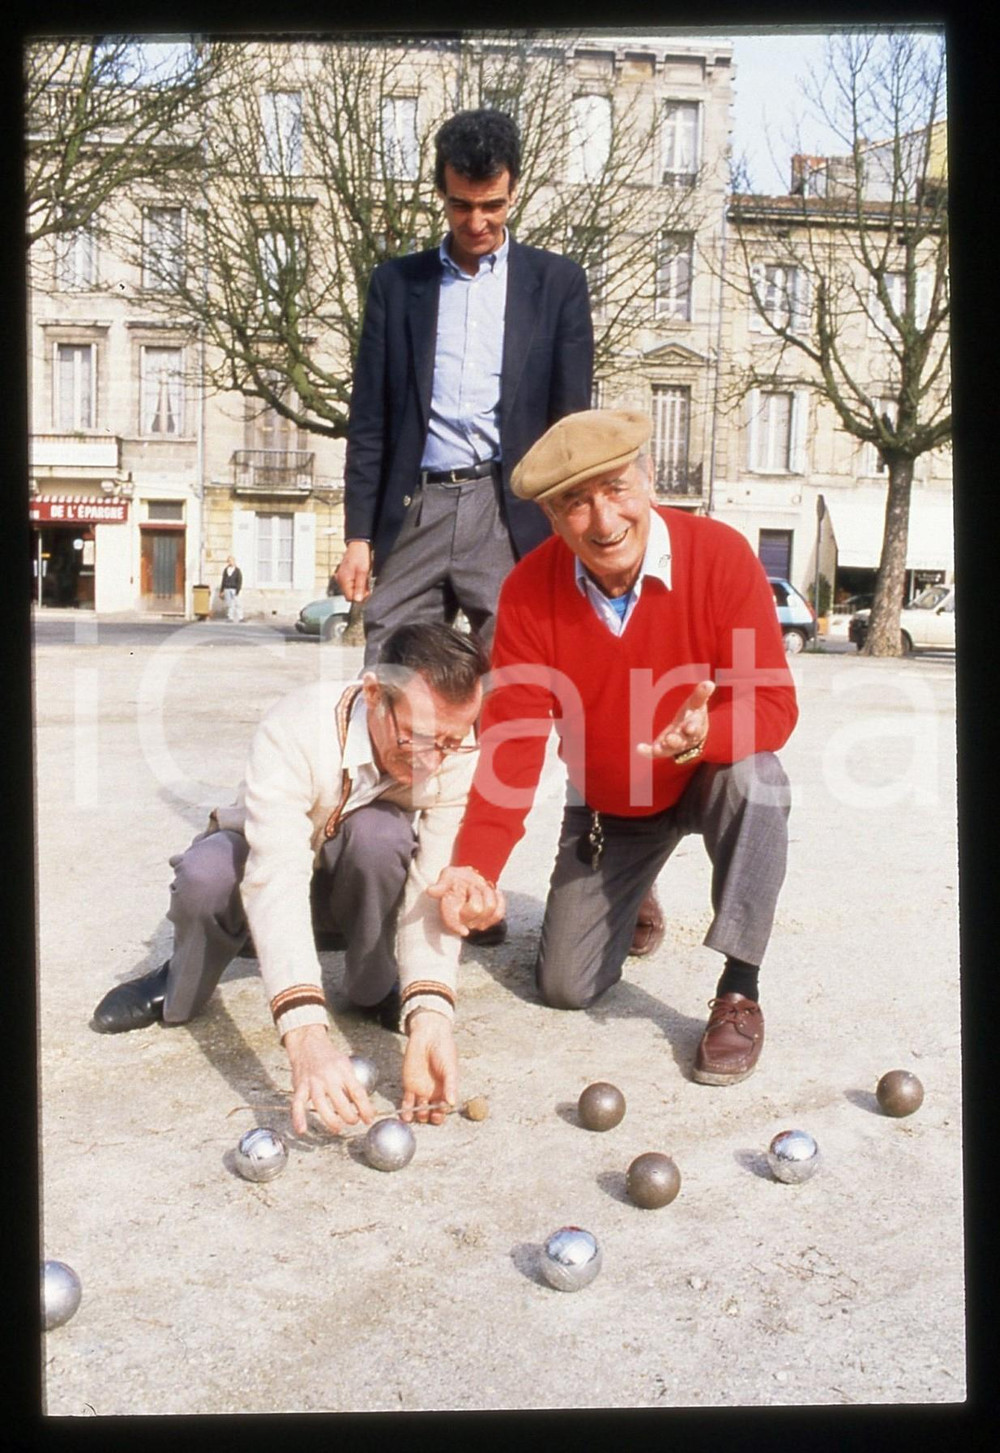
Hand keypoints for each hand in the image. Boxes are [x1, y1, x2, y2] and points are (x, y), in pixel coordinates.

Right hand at [283, 1023, 374, 1135]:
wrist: (307, 1043)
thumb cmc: (329, 1057)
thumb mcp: (345, 1065)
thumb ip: (352, 1084)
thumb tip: (363, 1105)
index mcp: (343, 1070)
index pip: (358, 1092)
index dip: (365, 1108)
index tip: (369, 1119)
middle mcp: (328, 1077)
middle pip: (341, 1101)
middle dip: (349, 1116)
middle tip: (354, 1121)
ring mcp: (313, 1082)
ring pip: (321, 1105)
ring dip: (331, 1120)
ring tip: (338, 1128)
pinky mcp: (299, 1086)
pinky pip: (297, 1104)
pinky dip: (298, 1118)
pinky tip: (301, 1130)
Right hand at [335, 541, 371, 601]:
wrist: (358, 544)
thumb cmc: (360, 555)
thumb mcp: (363, 572)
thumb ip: (360, 587)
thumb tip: (357, 600)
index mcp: (343, 580)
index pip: (350, 598)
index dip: (360, 597)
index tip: (367, 592)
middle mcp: (340, 580)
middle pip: (350, 594)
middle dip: (360, 592)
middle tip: (367, 583)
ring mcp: (341, 578)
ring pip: (351, 590)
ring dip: (359, 587)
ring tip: (364, 578)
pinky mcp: (344, 575)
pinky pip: (350, 584)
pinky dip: (357, 583)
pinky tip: (361, 576)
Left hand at [400, 1010, 457, 1124]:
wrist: (428, 1036)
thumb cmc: (444, 1050)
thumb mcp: (450, 1067)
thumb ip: (451, 1085)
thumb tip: (452, 1103)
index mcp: (446, 1089)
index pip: (444, 1108)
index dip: (442, 1113)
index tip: (439, 1114)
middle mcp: (434, 1092)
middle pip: (431, 1112)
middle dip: (430, 1117)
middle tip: (428, 1115)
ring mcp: (421, 1090)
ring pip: (419, 1109)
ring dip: (418, 1116)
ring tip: (417, 1115)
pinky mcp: (409, 1085)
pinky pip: (407, 1102)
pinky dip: (405, 1110)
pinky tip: (405, 1116)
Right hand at [427, 866, 505, 936]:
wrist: (467, 880)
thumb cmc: (455, 880)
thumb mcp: (446, 877)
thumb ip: (440, 885)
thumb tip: (430, 891)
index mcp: (449, 912)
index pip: (452, 923)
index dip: (457, 928)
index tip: (464, 931)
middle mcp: (462, 921)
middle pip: (477, 909)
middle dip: (477, 892)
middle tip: (470, 886)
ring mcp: (476, 923)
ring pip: (490, 909)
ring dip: (488, 893)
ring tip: (480, 888)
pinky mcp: (489, 921)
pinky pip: (499, 914)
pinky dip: (500, 900)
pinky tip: (494, 893)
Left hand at [636, 680, 714, 760]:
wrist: (694, 735)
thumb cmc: (694, 716)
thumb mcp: (697, 705)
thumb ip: (701, 695)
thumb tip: (709, 683)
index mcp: (694, 727)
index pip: (694, 728)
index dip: (692, 728)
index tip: (689, 728)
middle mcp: (685, 739)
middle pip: (681, 741)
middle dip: (675, 741)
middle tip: (670, 739)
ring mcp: (674, 745)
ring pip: (669, 749)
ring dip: (663, 748)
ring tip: (656, 747)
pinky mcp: (663, 749)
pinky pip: (656, 752)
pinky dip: (648, 752)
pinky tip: (639, 748)